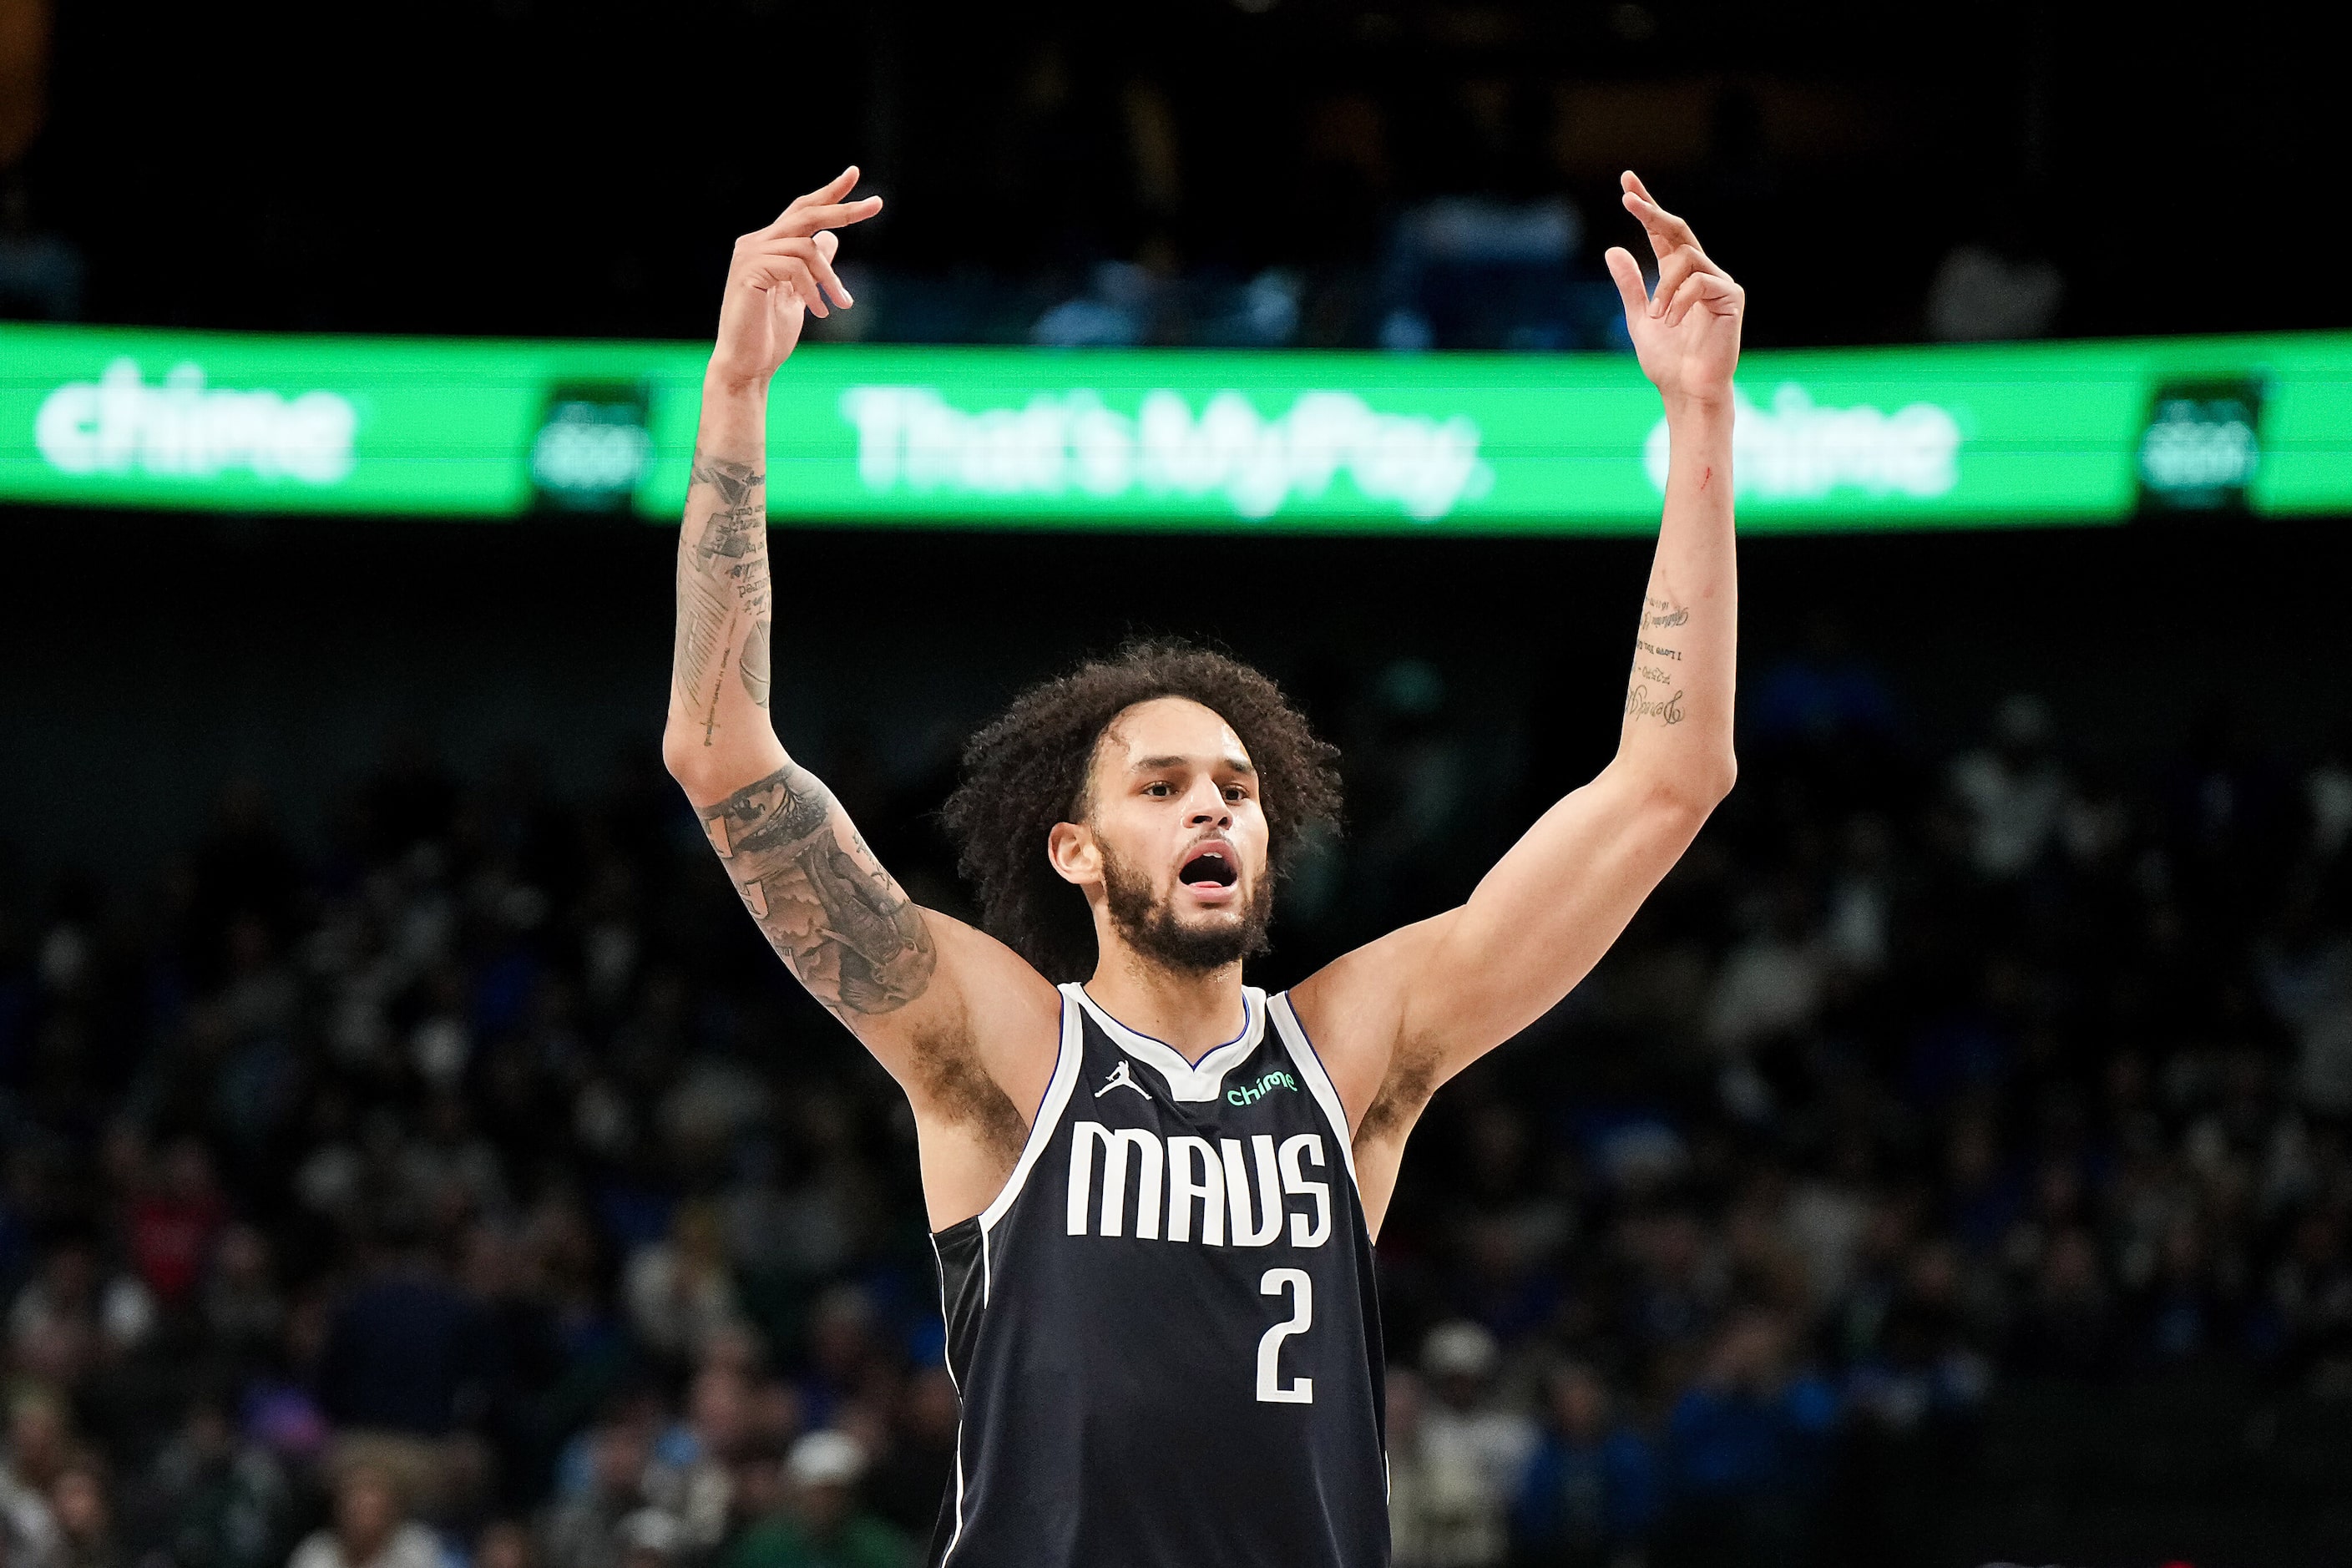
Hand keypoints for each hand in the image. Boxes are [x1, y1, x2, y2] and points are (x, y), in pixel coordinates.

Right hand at [709, 167, 884, 389]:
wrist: (747, 365)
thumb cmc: (771, 334)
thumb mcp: (802, 295)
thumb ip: (814, 266)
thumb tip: (830, 238)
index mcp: (768, 244)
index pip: (802, 210)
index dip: (829, 192)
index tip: (854, 174)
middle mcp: (756, 242)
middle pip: (806, 214)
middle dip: (844, 209)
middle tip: (876, 205)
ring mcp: (750, 255)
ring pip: (806, 247)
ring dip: (830, 278)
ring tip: (841, 304)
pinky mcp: (750, 272)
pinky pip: (794, 268)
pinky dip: (812, 290)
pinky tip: (818, 312)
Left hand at [1604, 172, 1742, 409]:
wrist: (1687, 391)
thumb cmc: (1667, 362)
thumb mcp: (1639, 319)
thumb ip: (1630, 286)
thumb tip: (1612, 250)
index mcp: (1677, 276)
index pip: (1662, 233)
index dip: (1646, 207)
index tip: (1627, 183)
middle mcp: (1700, 273)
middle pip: (1678, 230)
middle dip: (1653, 212)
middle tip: (1629, 199)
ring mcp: (1718, 283)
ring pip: (1685, 258)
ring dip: (1663, 286)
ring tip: (1657, 316)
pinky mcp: (1731, 298)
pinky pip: (1699, 282)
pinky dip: (1678, 300)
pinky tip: (1672, 321)